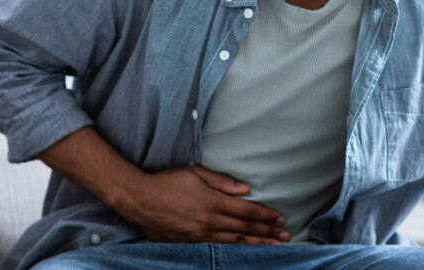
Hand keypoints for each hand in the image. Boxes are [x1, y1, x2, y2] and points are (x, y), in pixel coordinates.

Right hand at [110, 165, 290, 244]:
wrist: (139, 199)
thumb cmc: (166, 182)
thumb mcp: (195, 173)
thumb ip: (222, 182)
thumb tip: (245, 189)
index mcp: (212, 201)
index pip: (246, 210)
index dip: (265, 215)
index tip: (280, 219)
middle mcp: (208, 221)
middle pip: (244, 228)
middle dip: (267, 232)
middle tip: (285, 235)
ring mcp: (199, 235)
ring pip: (234, 241)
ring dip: (256, 243)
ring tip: (273, 246)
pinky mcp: (189, 243)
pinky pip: (216, 248)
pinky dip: (234, 250)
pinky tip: (244, 251)